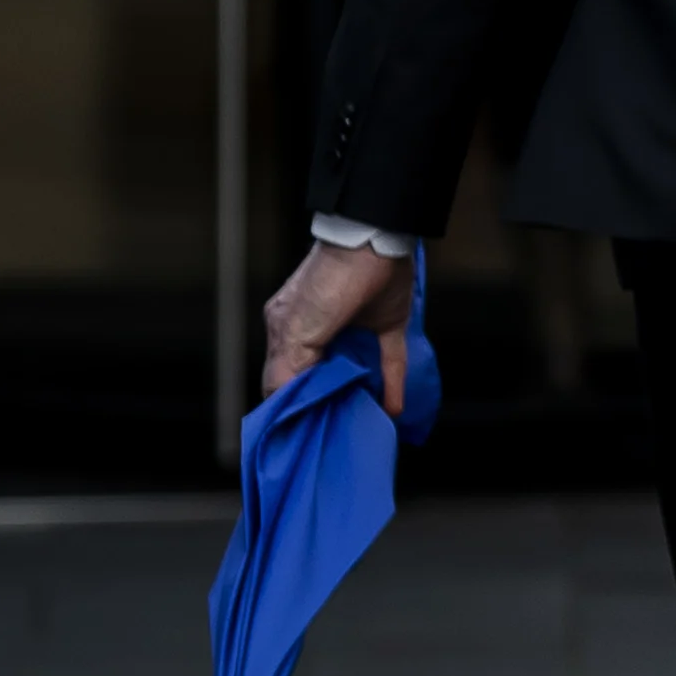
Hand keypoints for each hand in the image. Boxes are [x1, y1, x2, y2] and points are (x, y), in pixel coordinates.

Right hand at [260, 242, 415, 416]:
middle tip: (331, 434)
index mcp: (287, 331)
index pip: (281, 379)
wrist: (375, 241)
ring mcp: (354, 328)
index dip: (288, 405)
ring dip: (357, 396)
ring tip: (361, 424)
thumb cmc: (327, 282)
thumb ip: (288, 366)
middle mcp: (318, 332)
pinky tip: (394, 409)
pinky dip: (392, 385)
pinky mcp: (387, 324)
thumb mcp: (296, 329)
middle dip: (324, 404)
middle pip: (318, 377)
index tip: (297, 432)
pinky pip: (388, 361)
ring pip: (353, 371)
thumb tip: (283, 401)